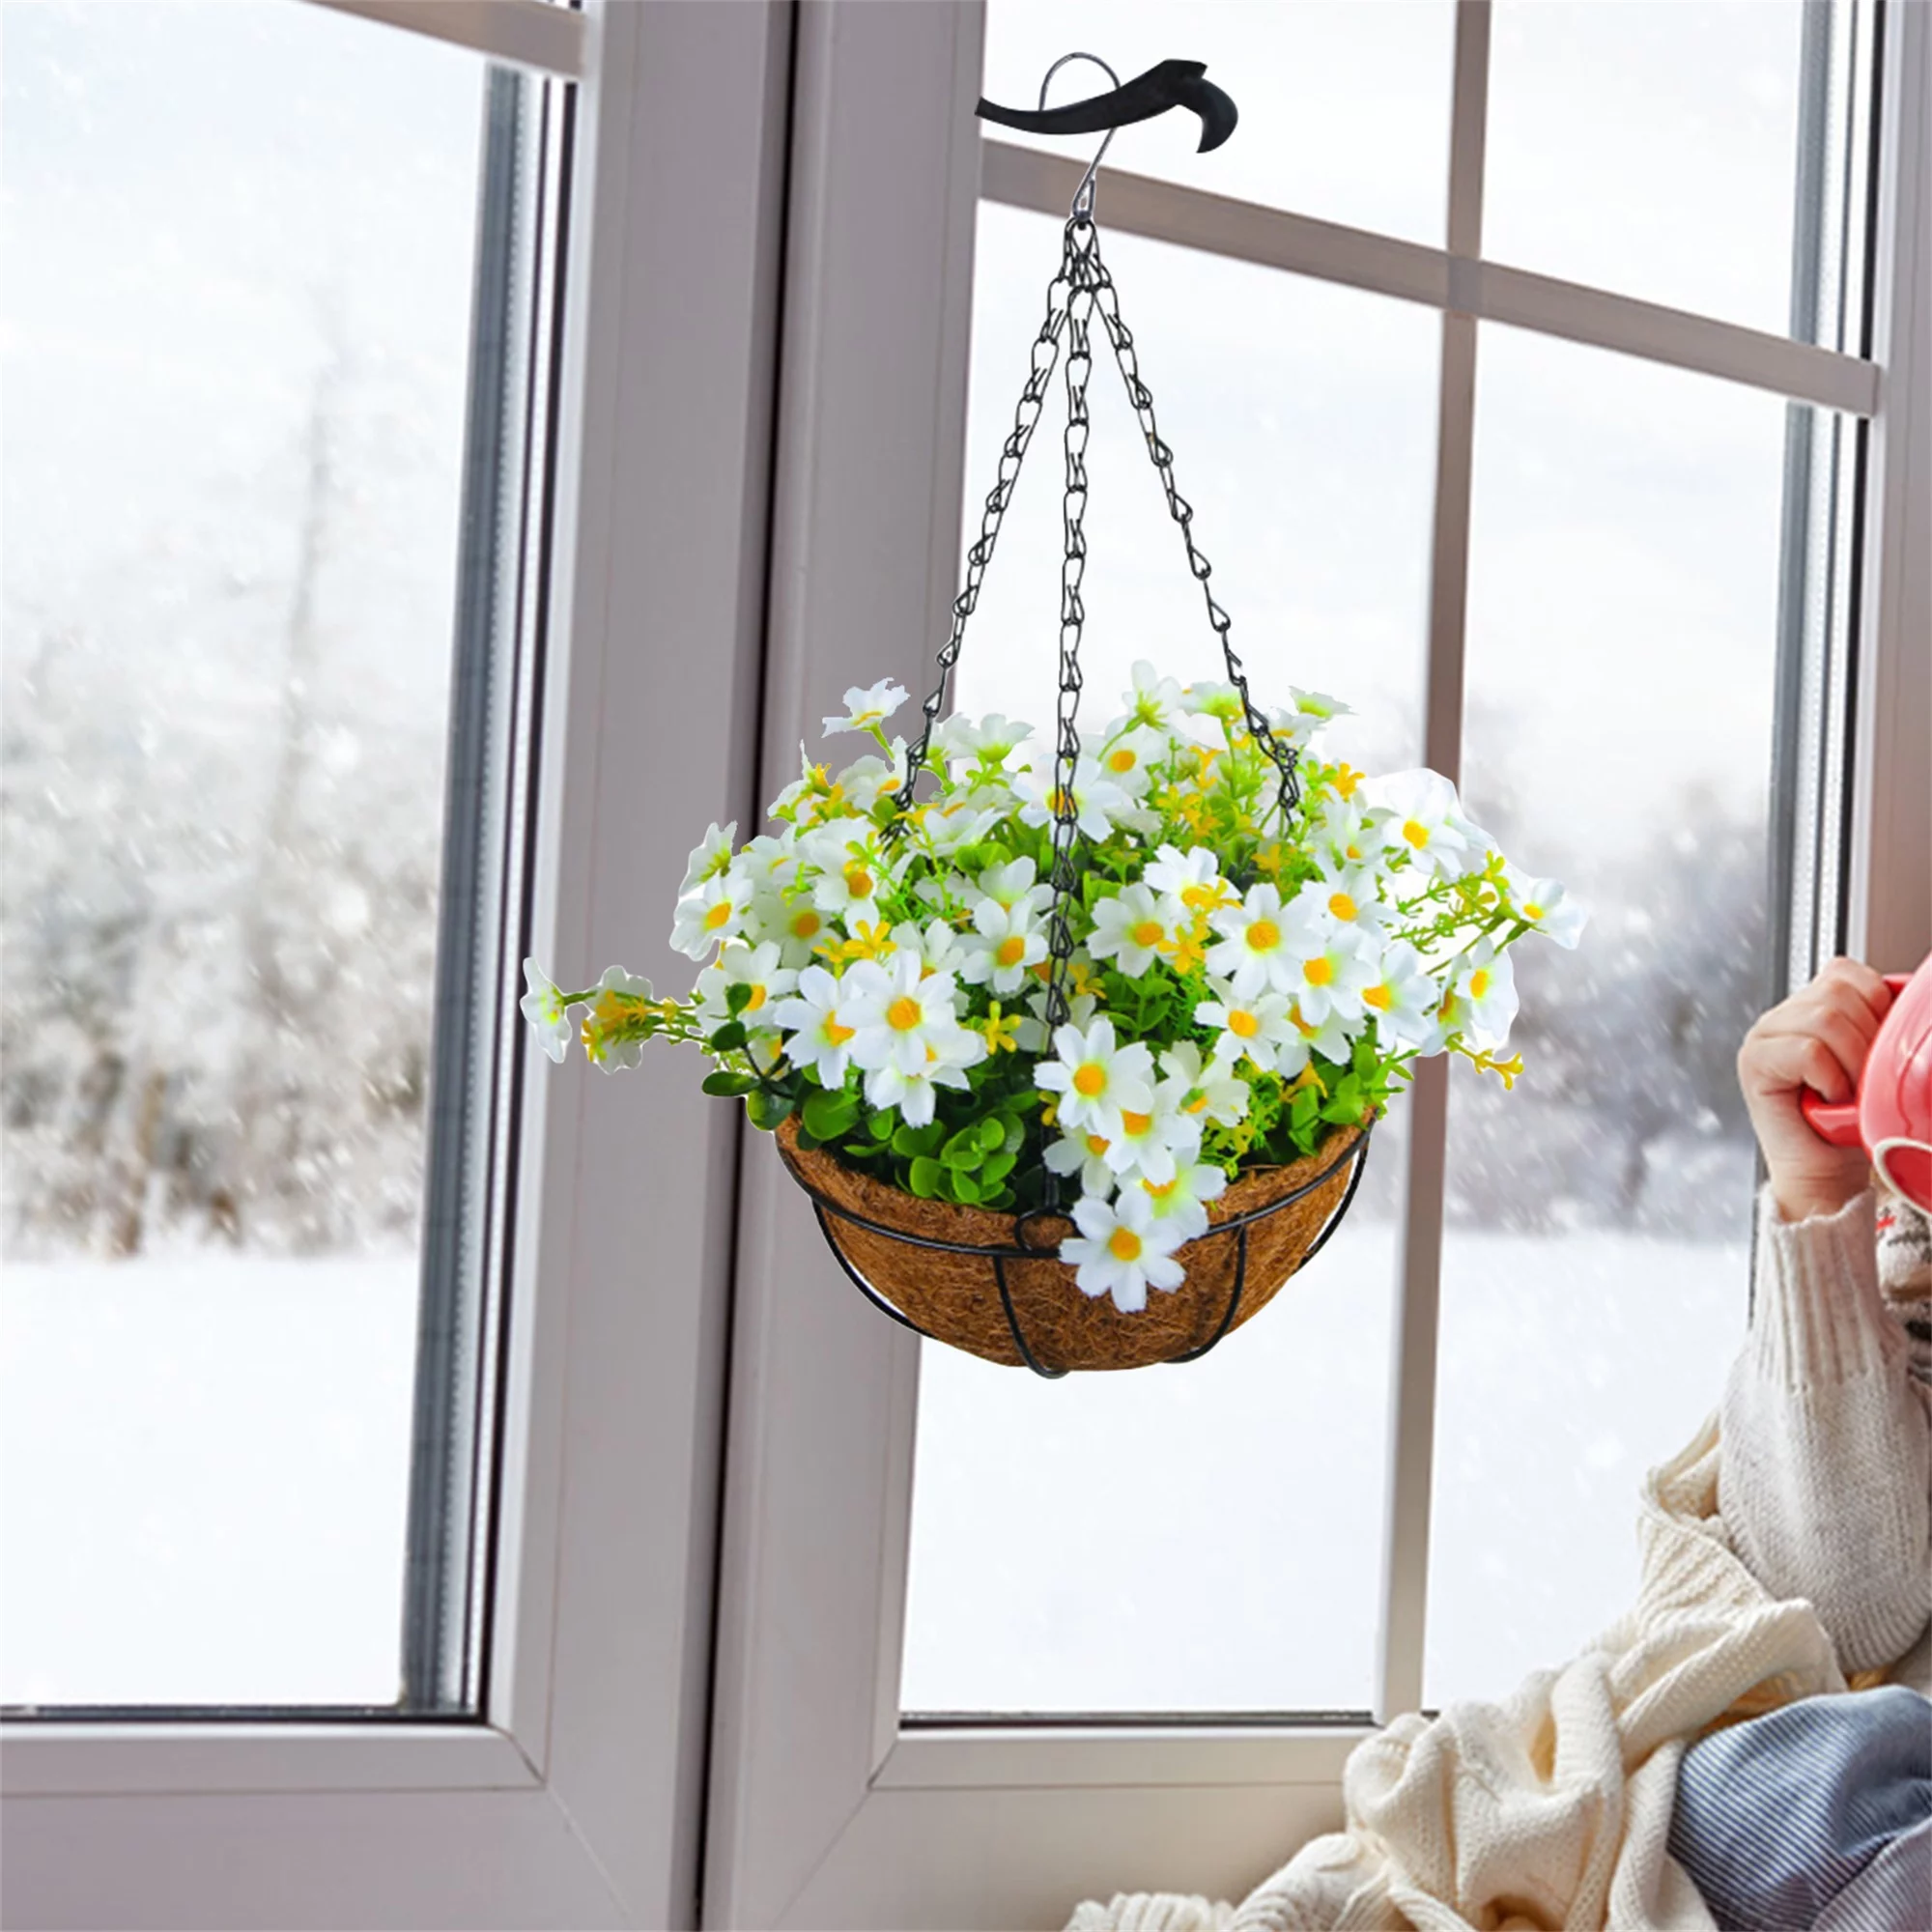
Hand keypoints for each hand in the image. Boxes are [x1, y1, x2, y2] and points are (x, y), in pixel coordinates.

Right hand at [1737, 957, 1894, 1223]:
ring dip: (1850, 1062)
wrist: (1827, 1173)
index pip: (1847, 971)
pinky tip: (1827, 1098)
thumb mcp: (1876, 1060)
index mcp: (1811, 1006)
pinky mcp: (1754, 1062)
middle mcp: (1783, 1015)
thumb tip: (1911, 996)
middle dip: (1868, 1037)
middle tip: (1864, 1077)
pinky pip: (1807, 1050)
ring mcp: (1764, 1036)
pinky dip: (1830, 1078)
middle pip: (1837, 990)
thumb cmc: (1855, 1123)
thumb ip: (1878, 1023)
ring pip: (1824, 1017)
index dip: (1877, 1004)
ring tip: (1846, 1090)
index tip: (1880, 1048)